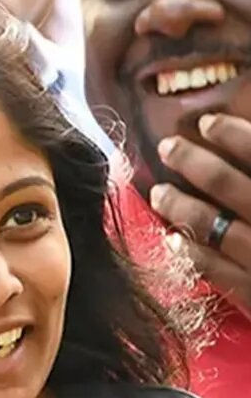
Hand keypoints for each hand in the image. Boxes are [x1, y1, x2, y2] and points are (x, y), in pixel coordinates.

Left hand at [150, 112, 250, 316]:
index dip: (237, 137)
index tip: (209, 122)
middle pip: (234, 188)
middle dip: (196, 164)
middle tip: (168, 146)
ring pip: (217, 230)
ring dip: (183, 207)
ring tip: (159, 192)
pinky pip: (221, 276)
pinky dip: (193, 256)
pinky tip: (171, 241)